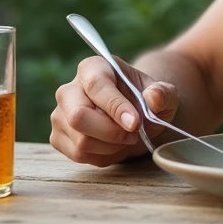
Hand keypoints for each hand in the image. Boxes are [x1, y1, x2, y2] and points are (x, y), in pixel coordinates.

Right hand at [50, 55, 178, 165]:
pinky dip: (102, 156)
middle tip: (134, 133)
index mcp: (93, 67)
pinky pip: (78, 155)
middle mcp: (69, 89)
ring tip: (126, 137)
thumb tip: (154, 96)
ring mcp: (60, 114)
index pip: (96, 86)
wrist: (136, 116)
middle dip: (112, 132)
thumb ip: (162, 93)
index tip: (135, 123)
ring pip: (81, 140)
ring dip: (111, 146)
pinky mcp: (58, 137)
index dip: (115, 107)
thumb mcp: (164, 94)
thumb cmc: (147, 101)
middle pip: (78, 116)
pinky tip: (114, 146)